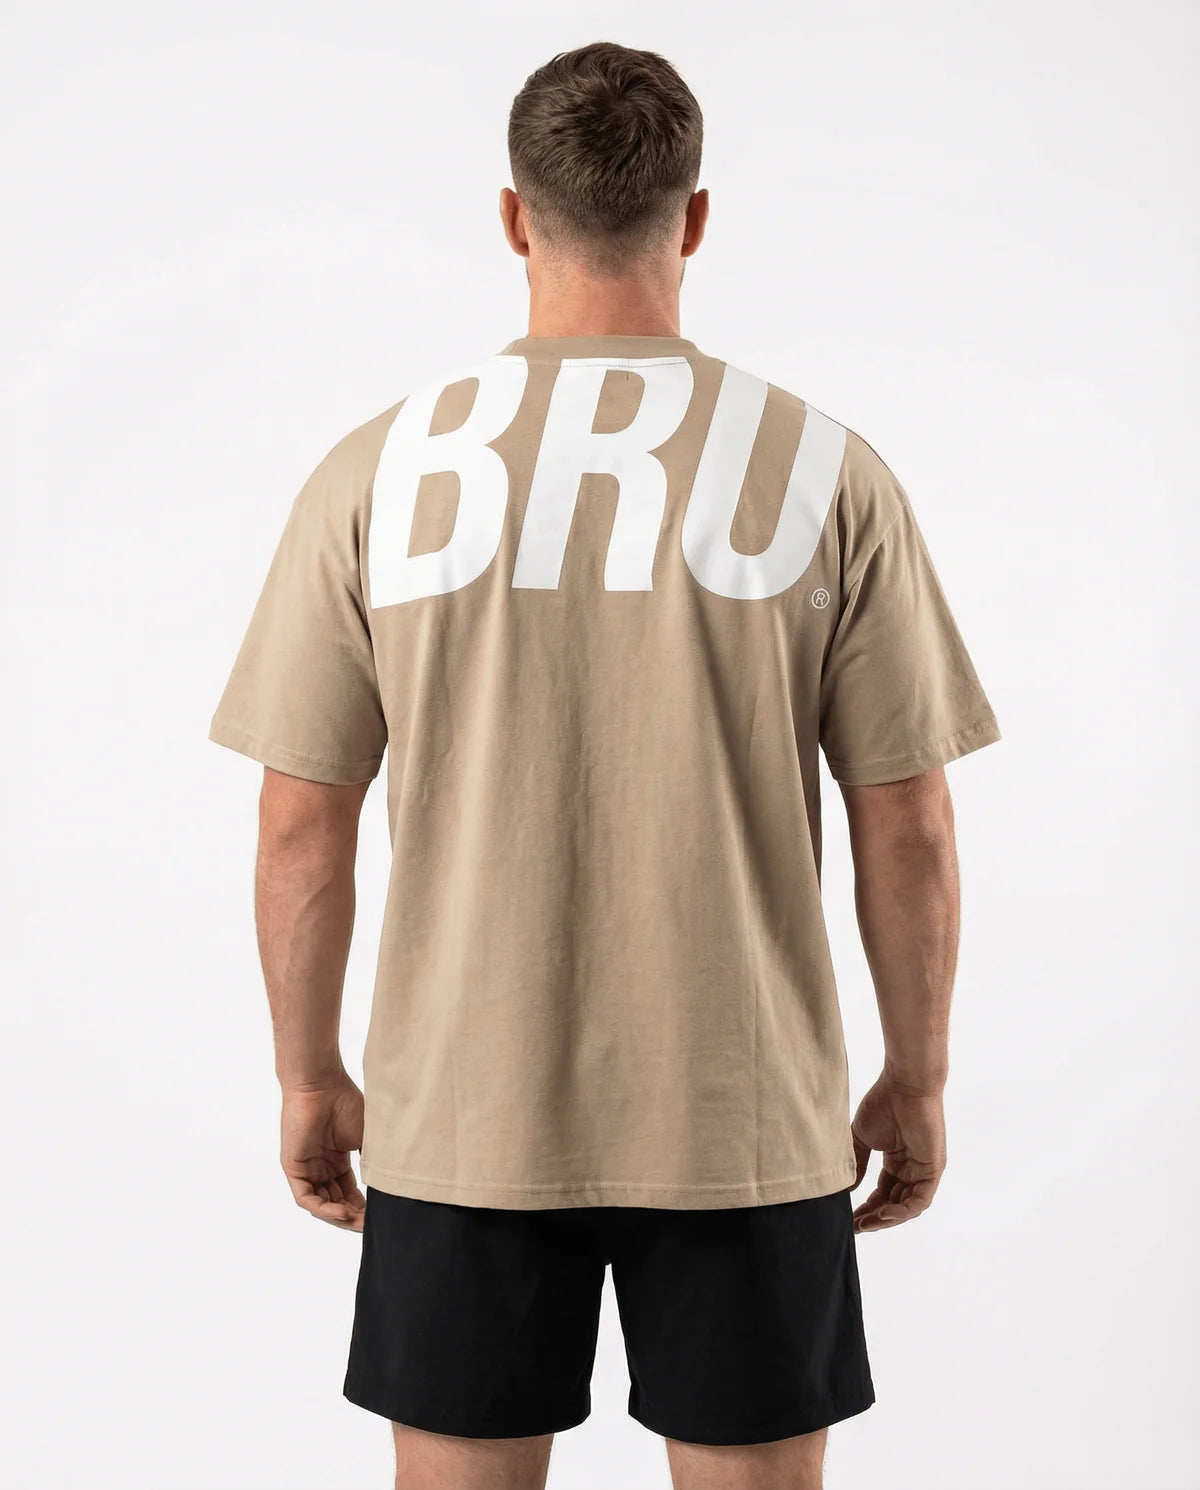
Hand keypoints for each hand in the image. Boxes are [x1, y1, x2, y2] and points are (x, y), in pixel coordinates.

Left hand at [279, 1073, 366, 1231]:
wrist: (322, 1084)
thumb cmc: (345, 1103)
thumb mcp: (366, 1138)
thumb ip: (374, 1162)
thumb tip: (390, 1185)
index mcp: (337, 1160)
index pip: (349, 1193)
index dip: (363, 1207)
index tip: (380, 1217)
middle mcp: (321, 1167)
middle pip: (336, 1202)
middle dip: (353, 1217)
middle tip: (370, 1226)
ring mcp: (306, 1168)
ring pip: (321, 1204)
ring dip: (339, 1217)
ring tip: (358, 1222)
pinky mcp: (293, 1168)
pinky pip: (306, 1198)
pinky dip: (323, 1208)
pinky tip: (340, 1212)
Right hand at [850, 1072, 945, 1232]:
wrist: (904, 1085)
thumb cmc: (884, 1103)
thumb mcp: (862, 1138)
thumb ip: (856, 1164)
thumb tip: (846, 1190)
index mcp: (897, 1161)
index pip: (883, 1193)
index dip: (866, 1208)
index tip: (848, 1219)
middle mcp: (912, 1169)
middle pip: (894, 1204)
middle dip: (874, 1218)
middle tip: (854, 1227)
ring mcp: (923, 1170)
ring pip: (907, 1207)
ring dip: (886, 1219)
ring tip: (865, 1224)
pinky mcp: (933, 1170)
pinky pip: (919, 1200)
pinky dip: (902, 1211)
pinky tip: (883, 1214)